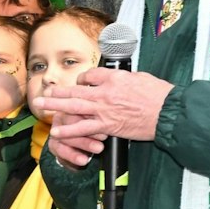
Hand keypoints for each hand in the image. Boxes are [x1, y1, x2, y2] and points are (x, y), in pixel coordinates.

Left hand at [32, 68, 173, 161]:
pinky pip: (83, 129)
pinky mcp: (107, 126)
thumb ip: (124, 79)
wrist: (168, 113)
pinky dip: (69, 131)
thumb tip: (117, 79)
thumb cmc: (160, 95)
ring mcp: (103, 110)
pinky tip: (56, 132)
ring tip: (41, 106)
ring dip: (55, 106)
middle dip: (58, 92)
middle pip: (75, 90)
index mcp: (114, 78)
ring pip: (74, 107)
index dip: (83, 79)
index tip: (80, 83)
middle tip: (44, 92)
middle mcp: (105, 92)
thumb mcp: (141, 78)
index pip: (90, 76)